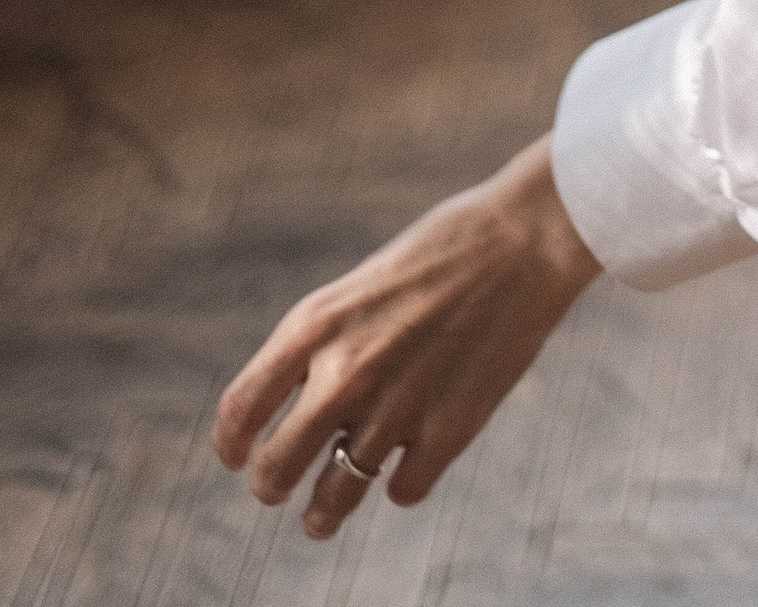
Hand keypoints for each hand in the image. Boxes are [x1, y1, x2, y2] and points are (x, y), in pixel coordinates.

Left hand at [211, 135, 600, 540]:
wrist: (526, 237)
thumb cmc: (444, 249)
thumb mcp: (362, 286)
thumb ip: (323, 344)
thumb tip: (292, 407)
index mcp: (314, 326)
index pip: (240, 410)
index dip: (230, 444)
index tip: (237, 456)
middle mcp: (344, 373)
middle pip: (274, 471)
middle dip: (271, 486)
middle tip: (279, 487)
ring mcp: (396, 408)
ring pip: (333, 499)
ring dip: (323, 514)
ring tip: (321, 518)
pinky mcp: (447, 432)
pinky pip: (401, 491)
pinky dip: (400, 483)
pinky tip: (408, 465)